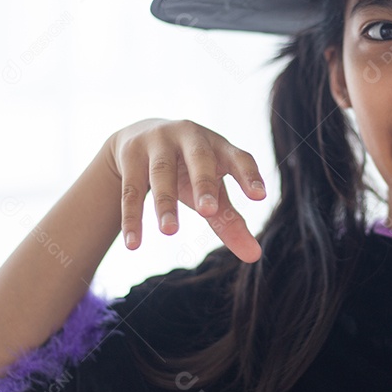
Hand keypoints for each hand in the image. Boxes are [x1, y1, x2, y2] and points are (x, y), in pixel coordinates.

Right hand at [107, 119, 266, 262]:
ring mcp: (158, 142)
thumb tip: (254, 256)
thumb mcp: (211, 190)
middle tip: (208, 212)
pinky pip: (131, 190)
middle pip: (199, 159)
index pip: (239, 158)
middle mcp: (190, 137)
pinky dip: (133, 217)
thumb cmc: (188, 169)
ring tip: (169, 232)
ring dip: (165, 203)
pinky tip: (134, 244)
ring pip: (161, 173)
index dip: (249, 175)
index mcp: (218, 146)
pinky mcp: (131, 154)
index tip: (260, 197)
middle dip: (203, 184)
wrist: (139, 135)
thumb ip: (229, 220)